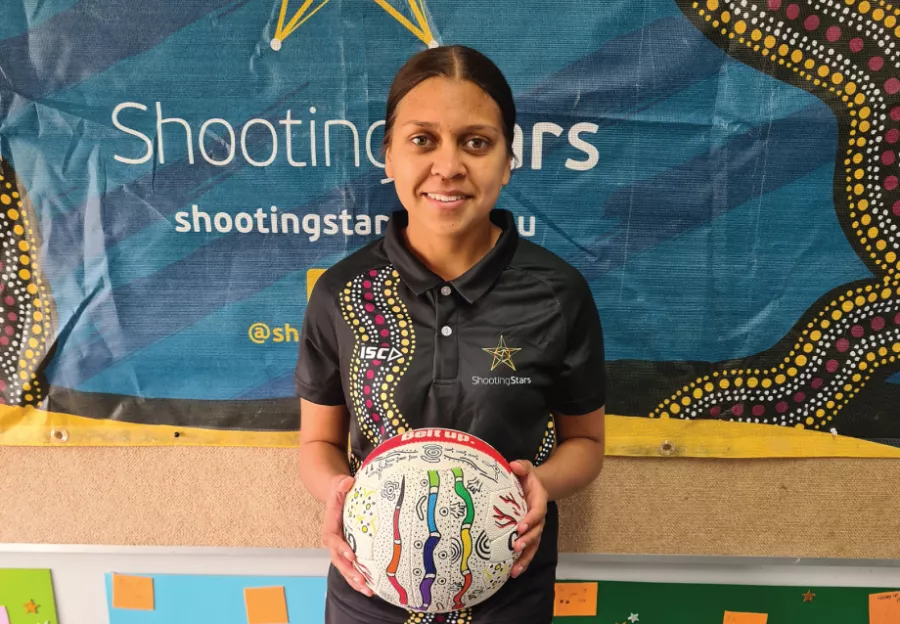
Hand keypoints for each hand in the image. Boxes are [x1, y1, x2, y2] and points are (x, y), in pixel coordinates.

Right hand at [322, 474, 372, 596]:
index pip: (333, 540)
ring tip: (368, 590)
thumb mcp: (339, 484)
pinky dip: (360, 578)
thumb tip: (347, 481)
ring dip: (355, 580)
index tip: (352, 556)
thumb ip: (341, 484)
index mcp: (330, 527)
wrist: (337, 496)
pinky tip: (372, 588)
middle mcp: (334, 541)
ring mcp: (341, 548)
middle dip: (349, 572)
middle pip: (338, 560)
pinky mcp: (349, 551)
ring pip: (345, 568)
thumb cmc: (339, 491)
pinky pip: (353, 567)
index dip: (341, 548)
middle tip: (361, 580)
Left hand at [508, 459, 547, 578]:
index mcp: (539, 501)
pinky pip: (528, 550)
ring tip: (515, 569)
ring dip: (525, 557)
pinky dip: (522, 561)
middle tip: (516, 546)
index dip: (530, 520)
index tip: (520, 527)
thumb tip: (514, 465)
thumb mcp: (526, 468)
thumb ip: (522, 466)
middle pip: (536, 532)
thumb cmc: (526, 477)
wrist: (533, 485)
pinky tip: (513, 572)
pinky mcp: (528, 535)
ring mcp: (535, 528)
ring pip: (533, 545)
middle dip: (527, 540)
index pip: (538, 512)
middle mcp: (539, 518)